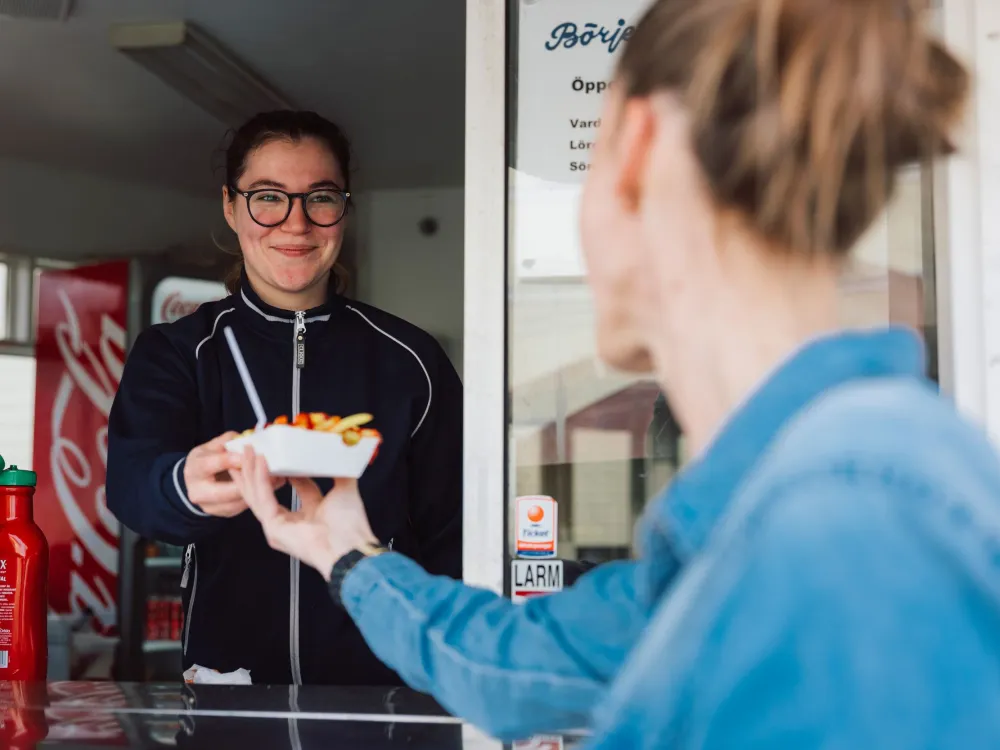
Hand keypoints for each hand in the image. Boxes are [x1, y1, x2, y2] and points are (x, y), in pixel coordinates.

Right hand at [183, 432, 283, 517]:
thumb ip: (228, 441)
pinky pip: (243, 506)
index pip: (210, 465)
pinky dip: (259, 496)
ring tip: (276, 478)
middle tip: (267, 471)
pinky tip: (273, 485)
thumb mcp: (211, 447)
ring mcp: (211, 505)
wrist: (196, 482)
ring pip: (237, 501)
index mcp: (195, 469)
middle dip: (248, 482)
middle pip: (224, 491)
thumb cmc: (206, 460)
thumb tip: (245, 437)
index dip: (230, 460)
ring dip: (258, 491)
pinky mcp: (224, 512)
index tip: (247, 454)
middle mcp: (199, 491)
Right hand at [232, 447, 378, 579]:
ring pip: (258, 495)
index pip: (291, 485)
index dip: (285, 467)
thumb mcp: (344, 490)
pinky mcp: (274, 528)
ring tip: (249, 450)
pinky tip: (261, 462)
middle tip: (251, 448)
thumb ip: (340, 473)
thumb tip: (341, 454)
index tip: (281, 449)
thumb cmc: (350, 526)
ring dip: (251, 470)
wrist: (350, 546)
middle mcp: (290, 521)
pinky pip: (263, 499)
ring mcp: (278, 527)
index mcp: (308, 514)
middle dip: (255, 469)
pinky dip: (260, 479)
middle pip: (266, 492)